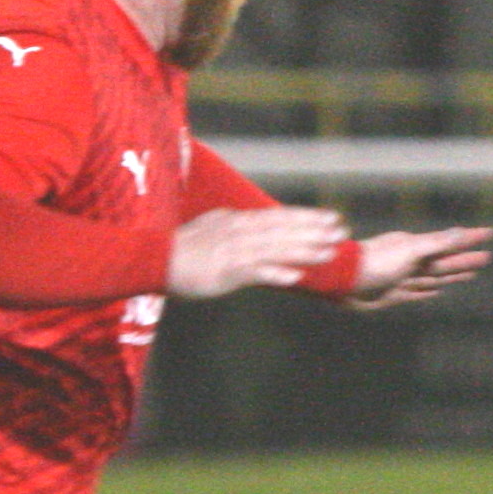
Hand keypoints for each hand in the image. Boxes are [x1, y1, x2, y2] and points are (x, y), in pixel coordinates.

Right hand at [168, 206, 347, 298]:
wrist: (150, 260)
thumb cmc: (181, 250)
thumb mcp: (212, 231)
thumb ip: (233, 226)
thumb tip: (245, 219)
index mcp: (237, 222)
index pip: (278, 217)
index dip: (306, 217)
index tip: (331, 217)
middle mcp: (239, 232)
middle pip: (283, 230)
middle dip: (314, 230)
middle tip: (342, 230)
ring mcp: (232, 251)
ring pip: (275, 248)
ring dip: (304, 250)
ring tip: (330, 252)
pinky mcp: (224, 271)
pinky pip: (254, 271)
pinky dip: (275, 272)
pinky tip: (296, 277)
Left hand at [342, 226, 492, 308]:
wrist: (344, 280)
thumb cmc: (375, 262)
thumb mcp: (410, 249)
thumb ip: (436, 243)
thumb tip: (461, 233)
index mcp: (417, 247)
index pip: (451, 241)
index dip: (470, 238)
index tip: (489, 233)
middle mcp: (413, 261)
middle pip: (446, 262)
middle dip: (466, 260)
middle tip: (487, 257)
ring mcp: (404, 278)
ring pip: (436, 278)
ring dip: (453, 276)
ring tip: (470, 273)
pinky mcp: (395, 294)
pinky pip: (419, 293)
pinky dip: (430, 292)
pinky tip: (437, 292)